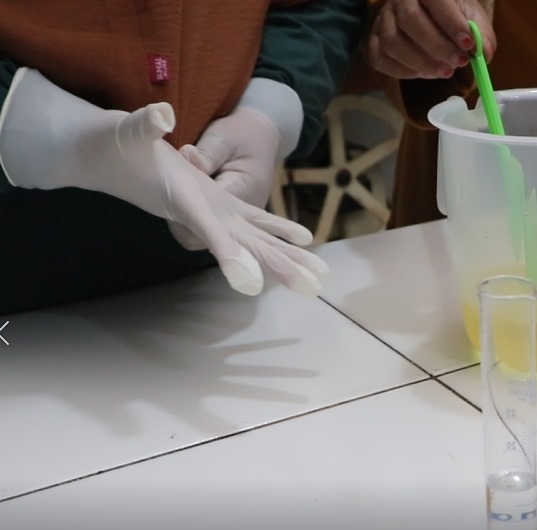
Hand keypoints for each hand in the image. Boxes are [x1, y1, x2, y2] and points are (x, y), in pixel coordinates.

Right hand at [0, 68, 327, 296]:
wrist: (99, 156)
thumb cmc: (108, 143)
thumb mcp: (125, 128)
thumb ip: (142, 124)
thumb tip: (160, 114)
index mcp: (182, 201)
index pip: (209, 230)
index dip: (228, 253)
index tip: (249, 282)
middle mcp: (201, 215)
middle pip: (245, 246)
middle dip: (277, 266)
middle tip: (312, 289)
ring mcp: (212, 210)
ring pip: (255, 239)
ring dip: (287, 258)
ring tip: (320, 279)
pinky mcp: (216, 201)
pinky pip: (255, 220)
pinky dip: (279, 228)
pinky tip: (306, 239)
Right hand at [368, 0, 494, 79]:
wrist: (429, 15)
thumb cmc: (452, 15)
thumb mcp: (471, 17)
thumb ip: (481, 34)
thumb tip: (484, 53)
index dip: (451, 22)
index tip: (468, 44)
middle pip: (410, 20)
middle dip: (437, 46)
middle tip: (458, 63)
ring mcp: (383, 19)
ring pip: (392, 41)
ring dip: (420, 62)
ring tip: (445, 72)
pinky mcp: (374, 40)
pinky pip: (379, 58)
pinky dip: (402, 71)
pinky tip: (423, 74)